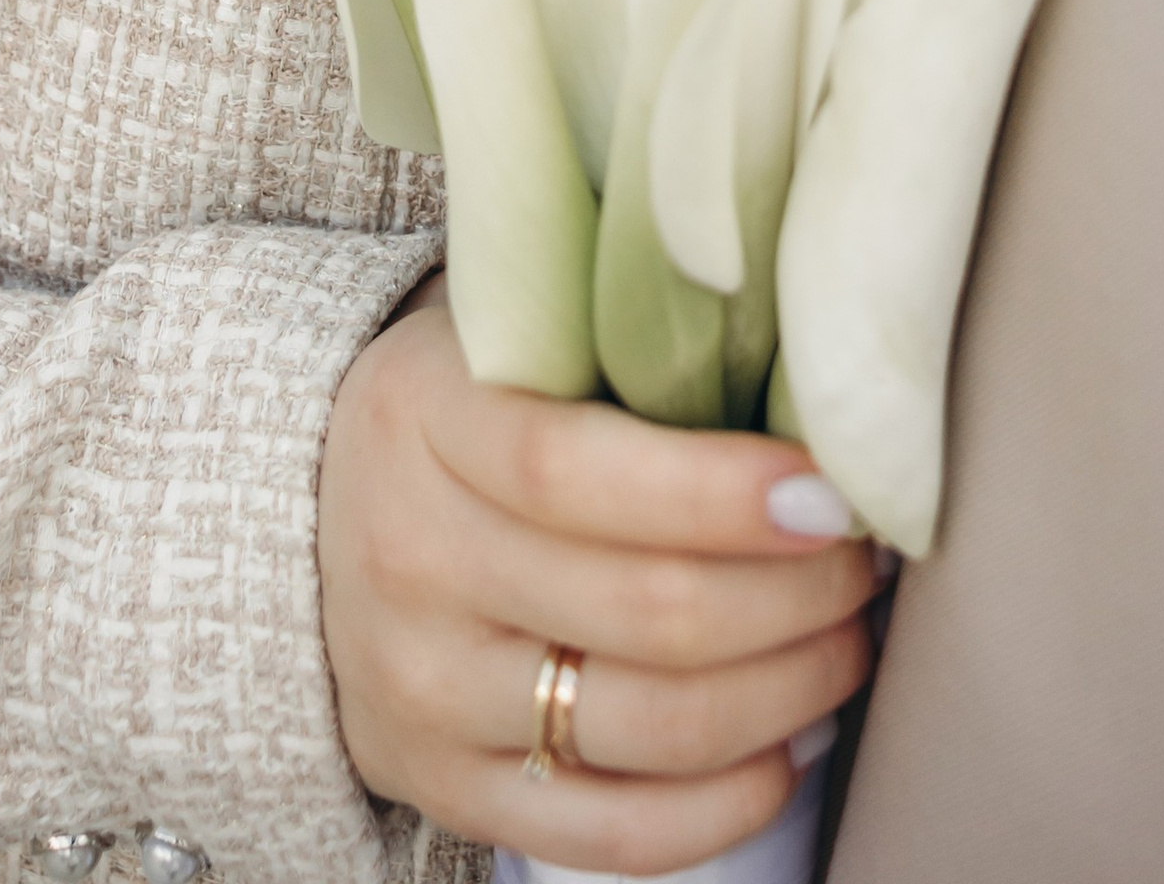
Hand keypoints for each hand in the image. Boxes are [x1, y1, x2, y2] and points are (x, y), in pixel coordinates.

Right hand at [320, 283, 880, 872]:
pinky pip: (606, 831)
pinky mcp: (439, 785)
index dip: (720, 491)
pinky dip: (723, 805)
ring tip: (846, 642)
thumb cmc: (464, 400)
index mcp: (422, 416)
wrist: (300, 511)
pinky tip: (787, 751)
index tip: (830, 491)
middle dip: (795, 596)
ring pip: (647, 727)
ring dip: (787, 692)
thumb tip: (807, 362)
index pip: (576, 470)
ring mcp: (420, 690)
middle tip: (863, 560)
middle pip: (643, 611)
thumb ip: (624, 332)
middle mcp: (409, 562)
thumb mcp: (505, 331)